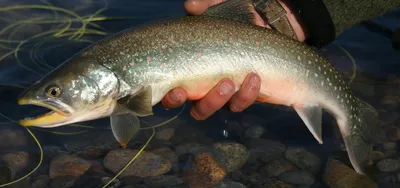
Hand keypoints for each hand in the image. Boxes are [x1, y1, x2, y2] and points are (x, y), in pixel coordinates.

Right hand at [162, 0, 305, 119]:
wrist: (270, 19)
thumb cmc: (241, 13)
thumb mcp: (223, 6)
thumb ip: (206, 5)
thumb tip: (190, 6)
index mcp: (193, 66)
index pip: (174, 89)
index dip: (171, 97)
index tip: (177, 90)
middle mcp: (206, 85)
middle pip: (197, 109)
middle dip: (199, 103)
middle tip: (204, 92)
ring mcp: (226, 91)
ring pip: (217, 108)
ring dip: (218, 100)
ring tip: (228, 82)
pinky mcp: (245, 93)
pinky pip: (240, 102)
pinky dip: (246, 94)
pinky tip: (253, 78)